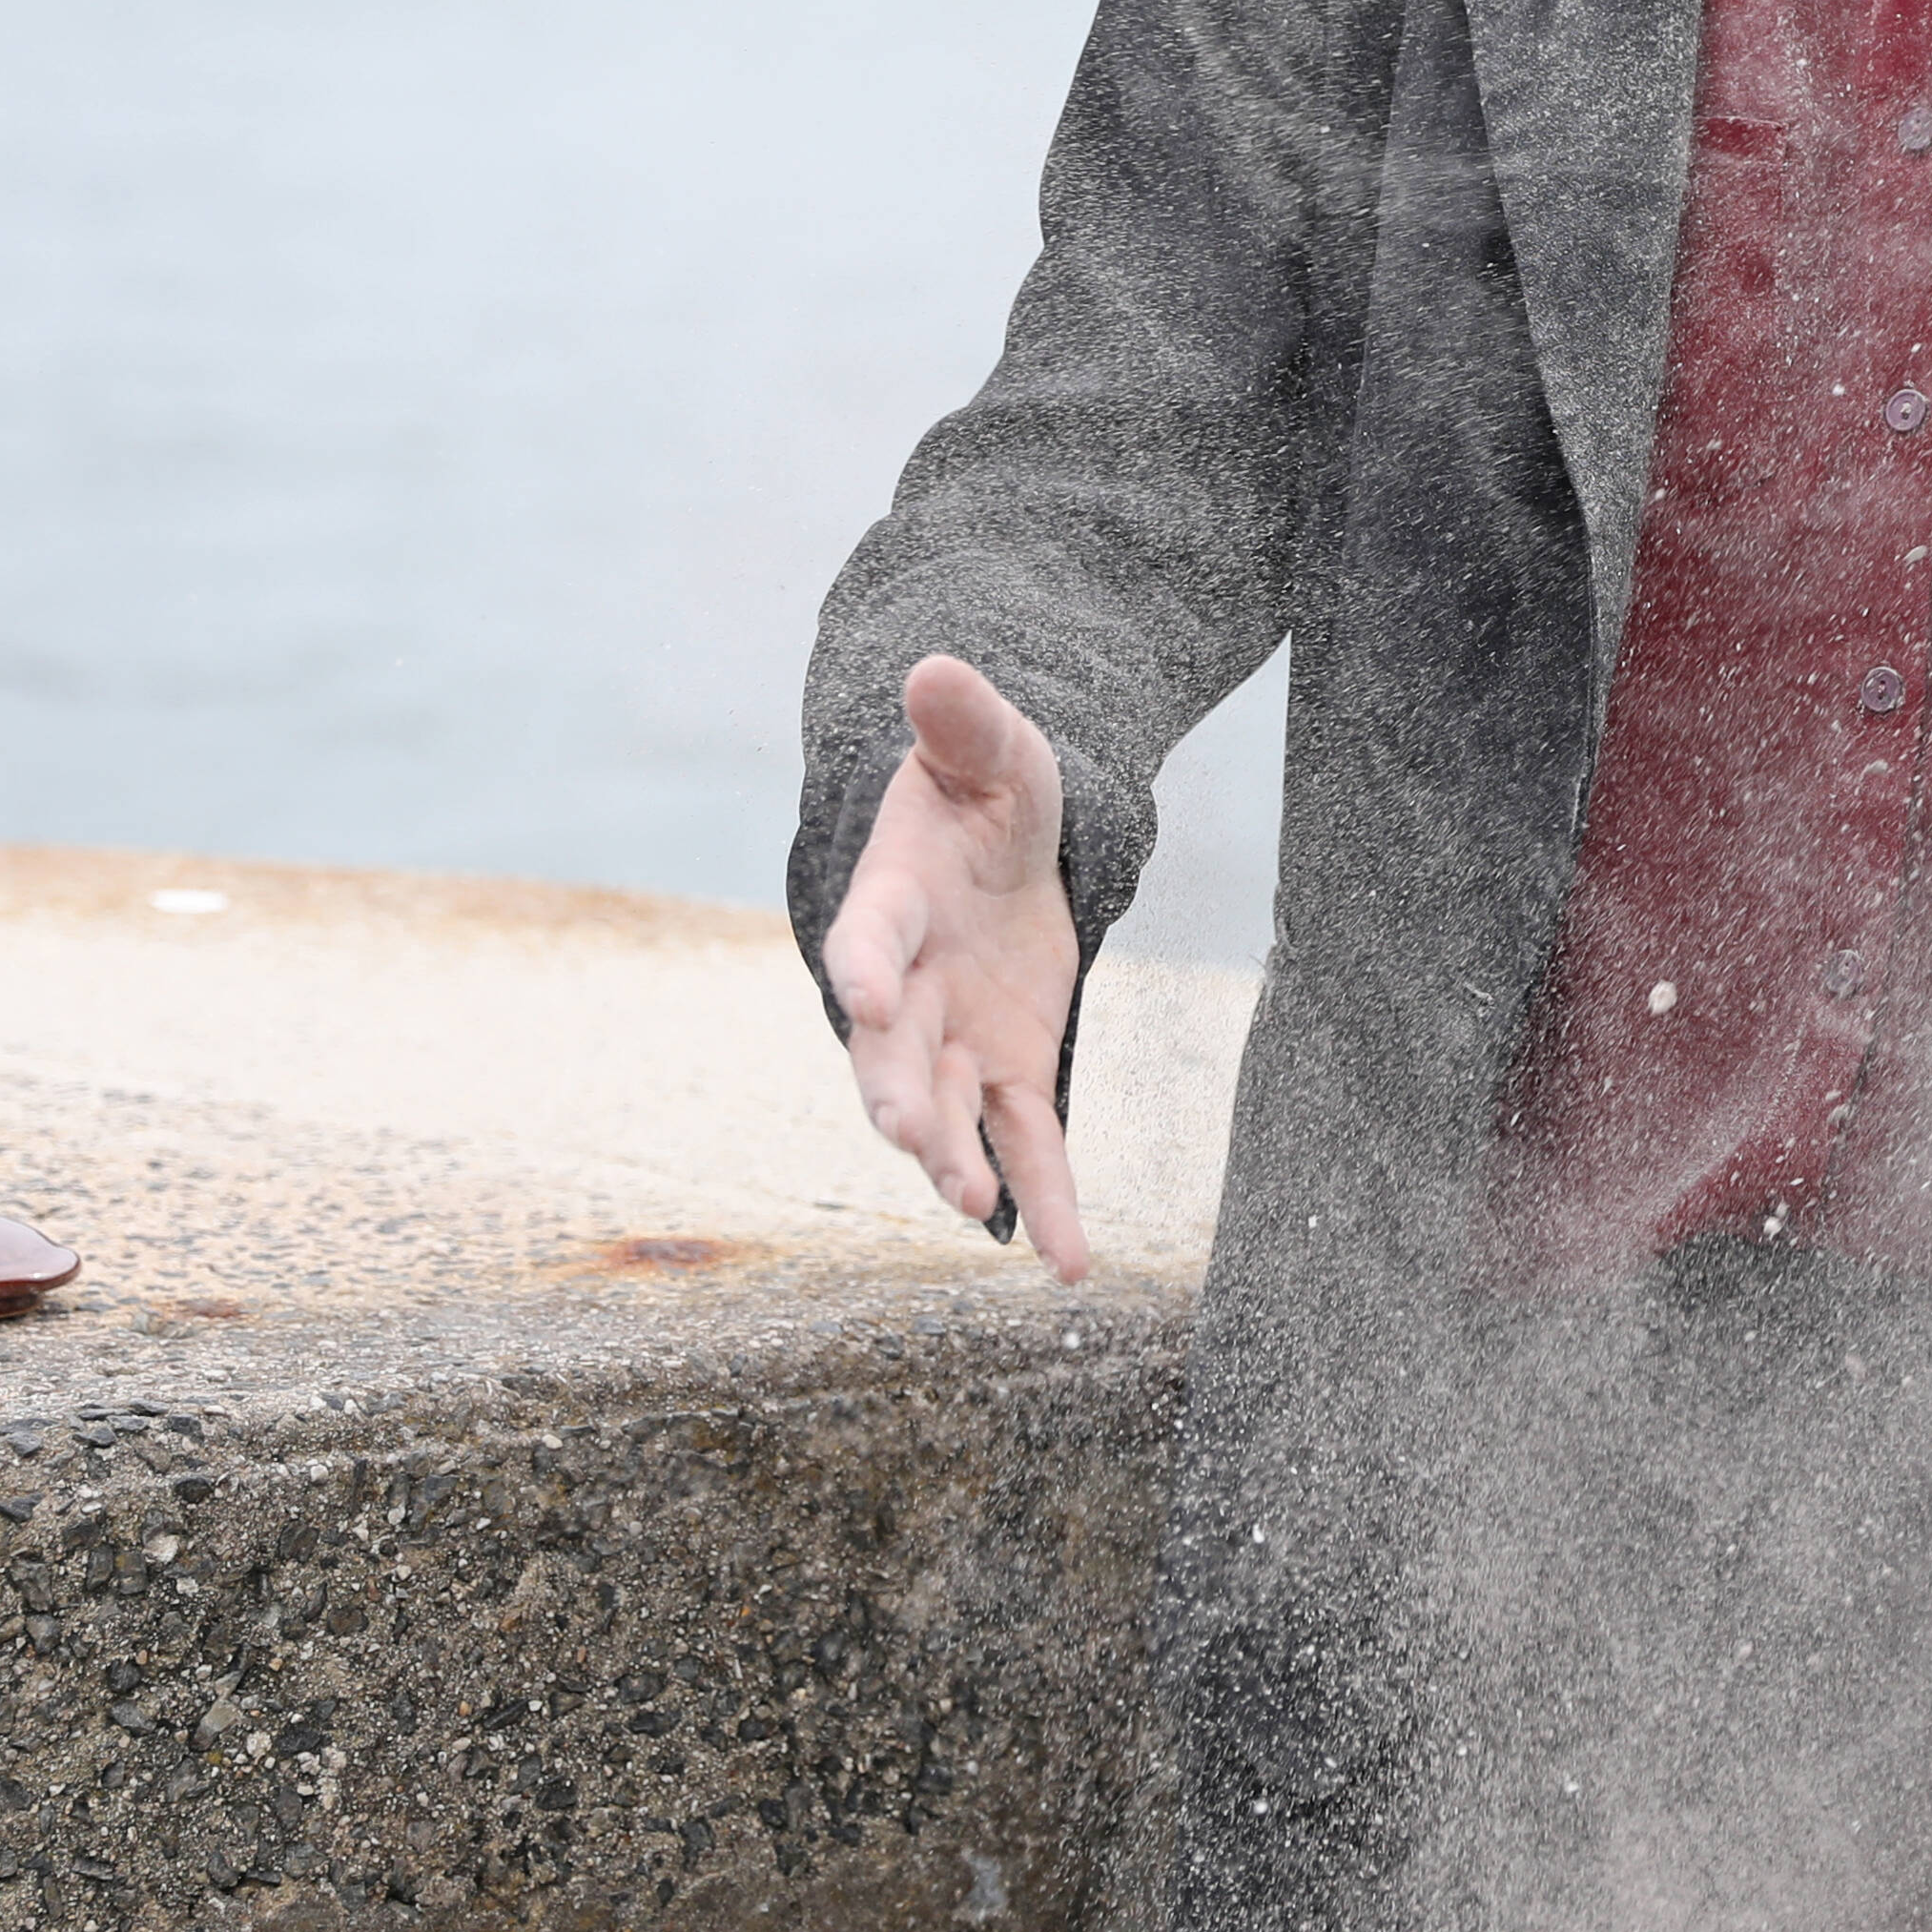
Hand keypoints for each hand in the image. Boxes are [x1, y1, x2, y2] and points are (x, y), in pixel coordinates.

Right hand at [826, 654, 1091, 1280]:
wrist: (999, 850)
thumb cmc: (983, 792)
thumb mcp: (991, 748)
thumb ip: (964, 722)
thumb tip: (936, 665)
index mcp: (893, 904)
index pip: (867, 936)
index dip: (863, 962)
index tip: (863, 991)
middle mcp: (907, 991)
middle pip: (888, 1052)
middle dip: (893, 1094)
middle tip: (904, 1134)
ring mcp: (953, 1044)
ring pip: (945, 1115)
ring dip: (953, 1158)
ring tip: (972, 1201)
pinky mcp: (1009, 1076)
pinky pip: (1028, 1148)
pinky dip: (1046, 1204)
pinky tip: (1068, 1266)